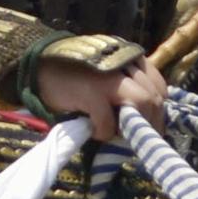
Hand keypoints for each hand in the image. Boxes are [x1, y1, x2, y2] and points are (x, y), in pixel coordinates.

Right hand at [34, 53, 168, 140]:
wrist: (39, 69)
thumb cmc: (74, 79)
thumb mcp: (106, 79)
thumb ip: (127, 90)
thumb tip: (148, 121)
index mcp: (129, 58)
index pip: (159, 85)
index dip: (158, 110)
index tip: (151, 128)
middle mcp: (123, 62)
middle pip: (154, 96)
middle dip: (150, 123)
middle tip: (137, 140)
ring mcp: (108, 76)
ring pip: (141, 102)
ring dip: (132, 127)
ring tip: (116, 136)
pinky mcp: (91, 90)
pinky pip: (109, 120)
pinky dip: (103, 132)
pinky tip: (93, 132)